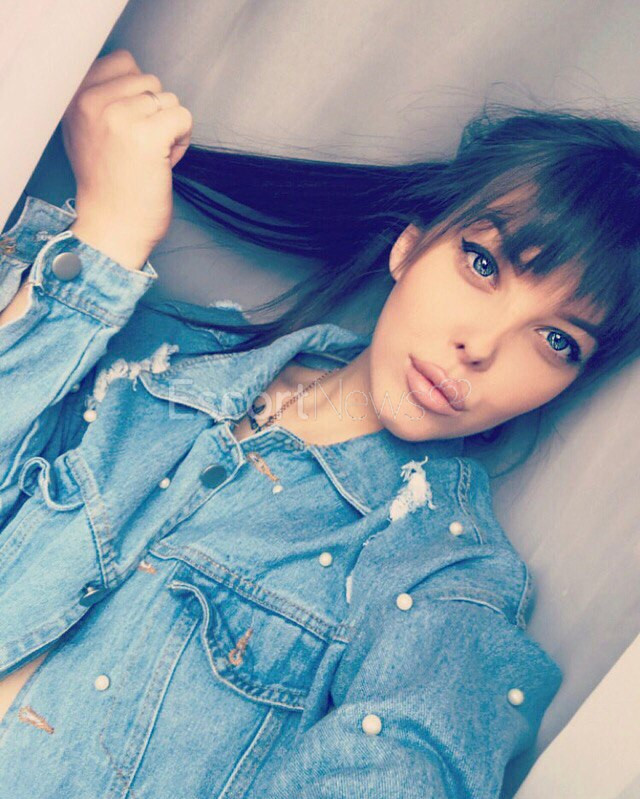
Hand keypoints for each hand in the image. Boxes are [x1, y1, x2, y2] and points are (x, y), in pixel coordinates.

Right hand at [61, 49, 192, 268]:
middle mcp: (93, 102)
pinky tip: (167, 162)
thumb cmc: (107, 186)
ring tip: (152, 157)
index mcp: (76, 97)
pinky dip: (183, 140)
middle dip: (155, 113)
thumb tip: (136, 79)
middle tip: (142, 147)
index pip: (124, 61)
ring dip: (169, 128)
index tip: (129, 127)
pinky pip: (183, 117)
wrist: (111, 228)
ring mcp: (120, 117)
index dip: (138, 94)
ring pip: (169, 99)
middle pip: (150, 81)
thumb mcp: (86, 132)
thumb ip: (101, 100)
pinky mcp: (147, 136)